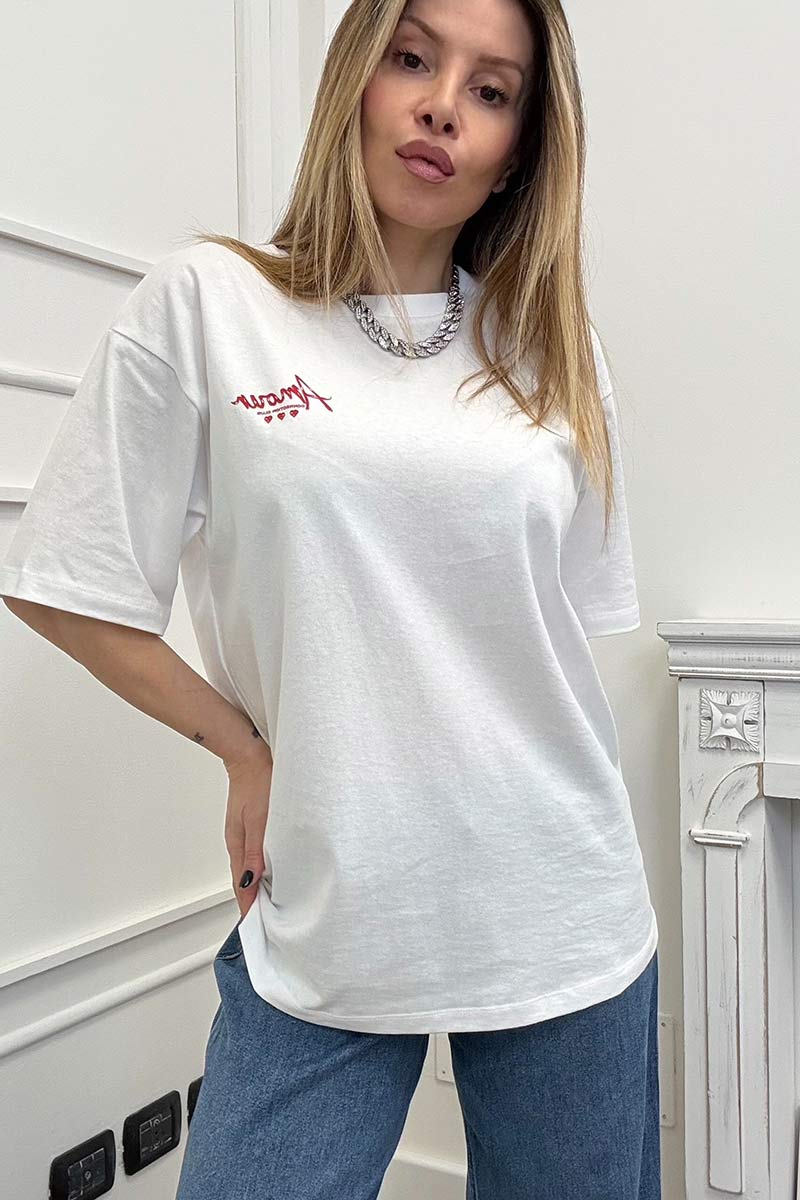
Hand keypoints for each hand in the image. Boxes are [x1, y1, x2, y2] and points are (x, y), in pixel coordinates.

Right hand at [223, 748, 272, 918]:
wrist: (251, 756)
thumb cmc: (257, 783)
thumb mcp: (258, 821)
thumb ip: (255, 852)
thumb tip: (251, 882)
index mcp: (237, 846)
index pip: (240, 887)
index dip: (248, 907)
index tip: (255, 927)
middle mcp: (239, 844)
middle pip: (244, 881)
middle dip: (254, 901)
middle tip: (268, 921)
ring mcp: (246, 835)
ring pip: (252, 868)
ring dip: (260, 885)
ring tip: (273, 902)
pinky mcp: (254, 826)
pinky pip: (257, 854)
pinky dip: (264, 867)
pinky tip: (276, 870)